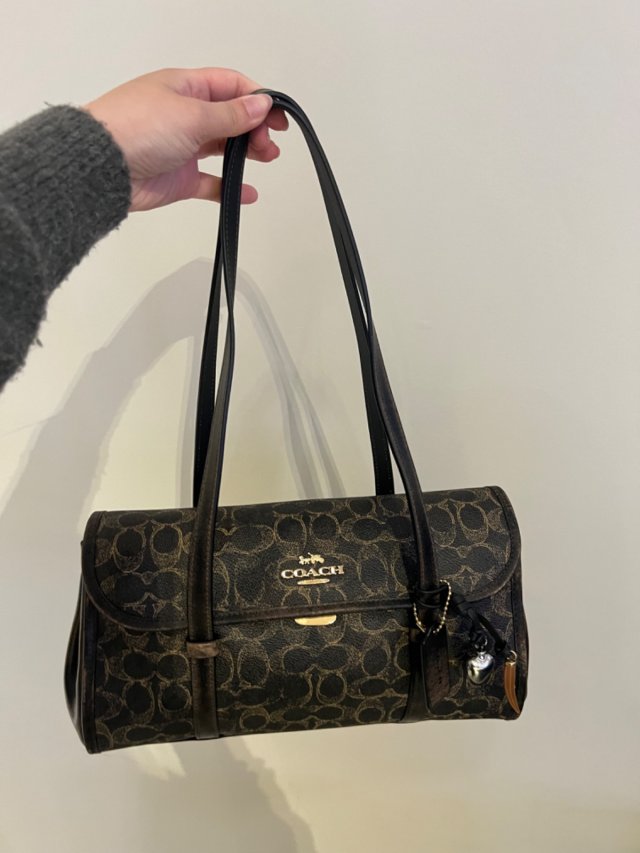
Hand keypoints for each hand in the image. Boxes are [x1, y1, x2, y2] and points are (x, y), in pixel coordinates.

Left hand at [83, 67, 287, 211]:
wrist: (103, 169)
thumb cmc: (136, 129)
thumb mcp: (192, 115)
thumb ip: (231, 114)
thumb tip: (260, 105)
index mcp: (184, 88)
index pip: (230, 86)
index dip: (256, 99)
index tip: (276, 117)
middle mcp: (184, 115)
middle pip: (230, 117)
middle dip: (255, 128)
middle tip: (268, 144)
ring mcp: (181, 147)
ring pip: (223, 147)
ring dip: (247, 153)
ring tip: (266, 159)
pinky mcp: (178, 178)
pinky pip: (211, 182)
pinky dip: (230, 187)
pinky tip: (247, 193)